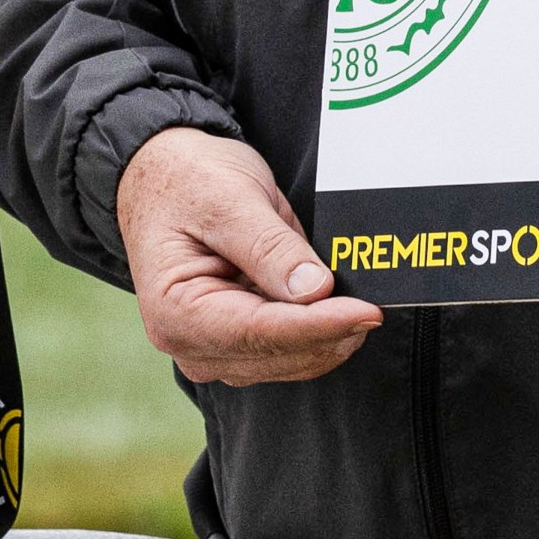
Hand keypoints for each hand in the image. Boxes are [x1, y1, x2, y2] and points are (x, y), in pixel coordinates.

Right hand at [114, 126, 382, 385]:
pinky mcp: (235, 345)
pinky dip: (317, 332)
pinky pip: (287, 351)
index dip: (320, 326)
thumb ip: (269, 247)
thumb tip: (316, 291)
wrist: (163, 177)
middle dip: (330, 332)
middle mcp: (189, 344)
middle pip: (278, 355)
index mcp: (175, 312)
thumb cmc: (187, 182)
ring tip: (357, 296)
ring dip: (328, 336)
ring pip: (289, 361)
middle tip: (375, 300)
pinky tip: (335, 303)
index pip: (260, 333)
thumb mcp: (228, 199)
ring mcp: (212, 350)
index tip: (368, 312)